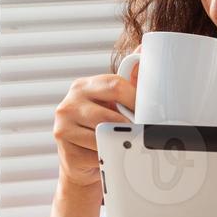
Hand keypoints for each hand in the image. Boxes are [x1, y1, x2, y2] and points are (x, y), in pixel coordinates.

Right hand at [52, 55, 138, 188]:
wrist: (78, 165)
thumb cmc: (99, 132)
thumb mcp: (112, 107)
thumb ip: (127, 84)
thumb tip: (143, 51)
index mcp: (83, 87)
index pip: (115, 85)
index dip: (136, 99)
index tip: (152, 112)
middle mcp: (70, 102)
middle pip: (109, 110)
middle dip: (131, 124)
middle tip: (146, 133)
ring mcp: (63, 123)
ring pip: (103, 133)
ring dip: (121, 142)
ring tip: (131, 146)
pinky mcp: (63, 145)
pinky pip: (95, 151)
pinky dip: (108, 156)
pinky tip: (111, 157)